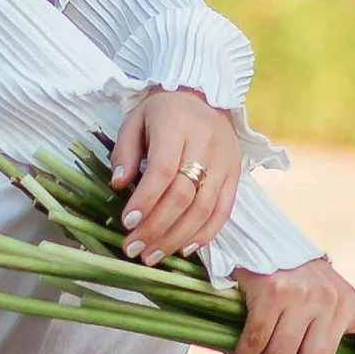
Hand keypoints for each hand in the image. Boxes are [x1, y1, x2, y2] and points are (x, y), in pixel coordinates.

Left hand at [111, 86, 243, 262]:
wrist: (204, 97)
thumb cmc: (163, 113)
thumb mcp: (135, 120)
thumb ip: (124, 151)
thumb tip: (118, 184)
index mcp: (176, 125)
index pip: (163, 170)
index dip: (146, 200)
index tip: (127, 222)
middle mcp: (205, 144)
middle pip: (183, 194)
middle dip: (156, 227)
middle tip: (134, 248)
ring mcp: (225, 162)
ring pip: (204, 208)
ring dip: (177, 238)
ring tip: (152, 256)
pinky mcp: (236, 175)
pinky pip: (224, 211)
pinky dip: (205, 234)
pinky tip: (184, 249)